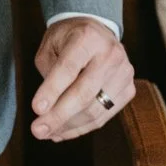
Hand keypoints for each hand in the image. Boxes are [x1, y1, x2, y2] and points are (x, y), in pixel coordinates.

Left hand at [31, 18, 134, 141]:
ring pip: (95, 110)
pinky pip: (103, 116)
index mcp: (88, 36)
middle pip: (84, 93)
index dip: (51, 90)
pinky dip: (81, 127)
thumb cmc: (68, 38)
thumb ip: (48, 71)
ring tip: (47, 133)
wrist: (98, 32)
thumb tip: (48, 109)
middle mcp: (110, 54)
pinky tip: (63, 131)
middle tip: (38, 130)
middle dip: (58, 116)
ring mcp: (124, 73)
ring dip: (68, 126)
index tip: (36, 109)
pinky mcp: (129, 90)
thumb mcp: (51, 44)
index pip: (68, 68)